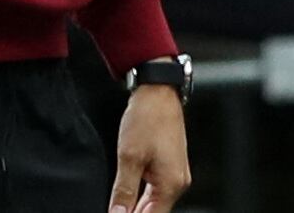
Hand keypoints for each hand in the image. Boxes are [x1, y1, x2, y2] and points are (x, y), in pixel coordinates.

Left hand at [109, 84, 190, 212]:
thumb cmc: (147, 119)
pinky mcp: (170, 165)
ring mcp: (176, 174)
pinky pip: (156, 188)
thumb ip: (124, 189)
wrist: (158, 92)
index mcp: (171, 185)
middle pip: (154, 211)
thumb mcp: (129, 156)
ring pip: (154, 201)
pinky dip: (142, 194)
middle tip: (114, 210)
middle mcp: (178, 183)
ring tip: (118, 207)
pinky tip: (129, 195)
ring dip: (137, 206)